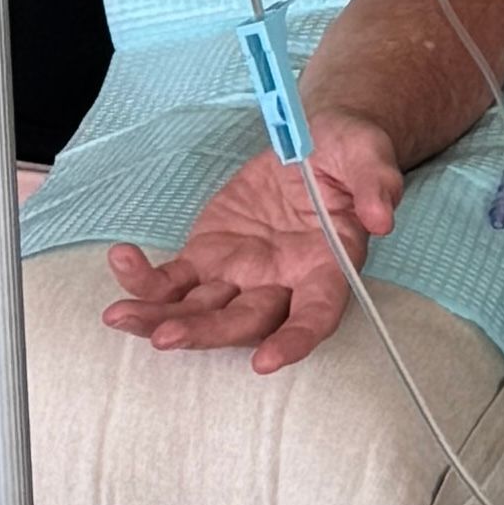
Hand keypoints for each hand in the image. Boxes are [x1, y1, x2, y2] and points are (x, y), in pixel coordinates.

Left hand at [99, 119, 403, 372]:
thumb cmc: (348, 153)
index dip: (293, 340)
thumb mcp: (369, 152)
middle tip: (167, 336)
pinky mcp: (207, 257)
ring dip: (159, 319)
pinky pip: (171, 279)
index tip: (267, 361)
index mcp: (327, 266)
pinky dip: (143, 277)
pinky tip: (121, 259)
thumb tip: (382, 217)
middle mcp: (281, 283)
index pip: (315, 314)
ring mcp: (239, 275)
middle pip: (243, 322)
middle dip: (205, 333)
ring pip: (197, 311)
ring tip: (122, 315)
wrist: (314, 142)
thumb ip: (378, 183)